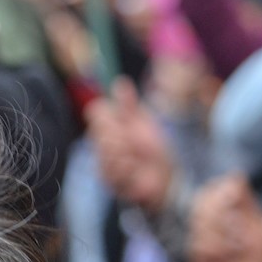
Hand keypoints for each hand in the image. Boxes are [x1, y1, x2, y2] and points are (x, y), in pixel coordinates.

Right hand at [85, 76, 175, 214]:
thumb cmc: (154, 151)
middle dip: (121, 135)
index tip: (125, 121)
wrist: (165, 179)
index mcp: (108, 128)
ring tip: (137, 158)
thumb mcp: (143, 123)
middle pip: (100, 130)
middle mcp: (101, 144)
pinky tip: (136, 170)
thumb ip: (130, 105)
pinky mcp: (107, 179)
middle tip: (134, 142)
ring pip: (105, 149)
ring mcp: (102, 162)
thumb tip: (120, 81)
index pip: (96, 112)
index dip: (110, 115)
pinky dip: (128, 167)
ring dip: (126, 152)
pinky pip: (111, 167)